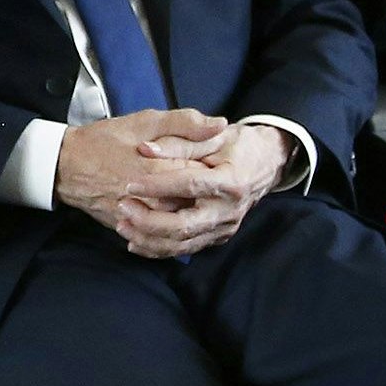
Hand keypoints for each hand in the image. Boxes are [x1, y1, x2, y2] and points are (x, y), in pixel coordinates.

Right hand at [53, 109, 223, 233]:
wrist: (67, 166)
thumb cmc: (105, 140)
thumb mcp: (145, 121)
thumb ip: (185, 122)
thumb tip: (221, 125)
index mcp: (158, 168)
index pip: (201, 177)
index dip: (215, 170)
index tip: (221, 162)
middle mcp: (150, 198)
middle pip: (194, 205)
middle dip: (206, 196)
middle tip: (214, 186)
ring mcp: (139, 217)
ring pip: (178, 226)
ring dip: (193, 216)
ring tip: (200, 204)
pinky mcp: (129, 228)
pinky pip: (157, 239)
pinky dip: (173, 234)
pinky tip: (182, 222)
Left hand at [111, 123, 290, 257]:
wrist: (263, 163)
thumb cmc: (235, 145)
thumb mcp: (211, 136)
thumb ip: (178, 141)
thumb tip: (145, 148)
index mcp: (230, 181)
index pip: (190, 185)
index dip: (158, 186)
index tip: (130, 184)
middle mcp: (228, 210)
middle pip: (186, 225)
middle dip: (149, 220)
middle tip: (123, 207)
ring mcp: (223, 227)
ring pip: (182, 243)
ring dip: (149, 238)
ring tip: (122, 225)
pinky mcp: (216, 237)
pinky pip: (185, 249)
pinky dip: (158, 248)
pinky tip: (135, 241)